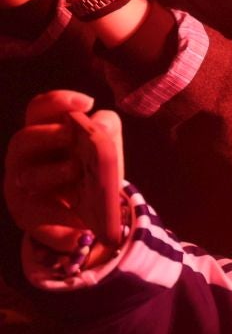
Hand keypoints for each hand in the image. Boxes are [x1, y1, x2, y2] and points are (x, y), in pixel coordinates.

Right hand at [4, 92, 125, 256]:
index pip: (39, 109)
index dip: (57, 101)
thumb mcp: (104, 146)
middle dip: (48, 134)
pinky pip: (42, 223)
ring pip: (28, 178)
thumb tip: (101, 124)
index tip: (87, 101)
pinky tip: (83, 232)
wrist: (91, 212)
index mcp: (42, 133)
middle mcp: (24, 159)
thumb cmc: (91, 168)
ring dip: (53, 173)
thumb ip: (106, 129)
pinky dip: (63, 229)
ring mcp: (23, 190)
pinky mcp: (31, 220)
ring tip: (76, 171)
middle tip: (72, 135)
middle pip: (24, 140)